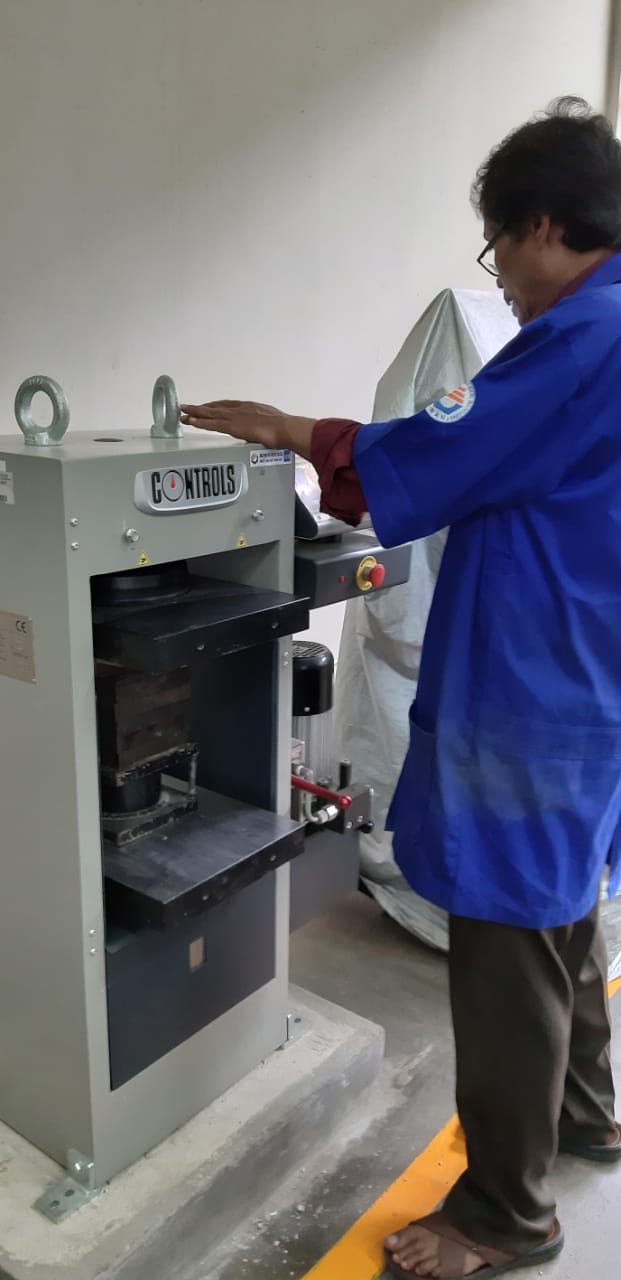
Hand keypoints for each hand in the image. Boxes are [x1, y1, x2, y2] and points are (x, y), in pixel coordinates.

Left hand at [179, 399, 316, 457]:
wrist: (284, 428)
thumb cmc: (282, 428)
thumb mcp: (272, 422)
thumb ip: (263, 425)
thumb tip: (264, 432)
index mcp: (250, 407)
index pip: (228, 406)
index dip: (216, 407)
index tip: (208, 408)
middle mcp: (240, 408)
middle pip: (216, 407)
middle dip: (202, 408)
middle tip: (188, 408)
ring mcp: (234, 416)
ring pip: (209, 413)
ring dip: (195, 413)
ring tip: (183, 413)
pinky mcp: (231, 425)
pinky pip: (211, 423)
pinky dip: (199, 422)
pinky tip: (190, 422)